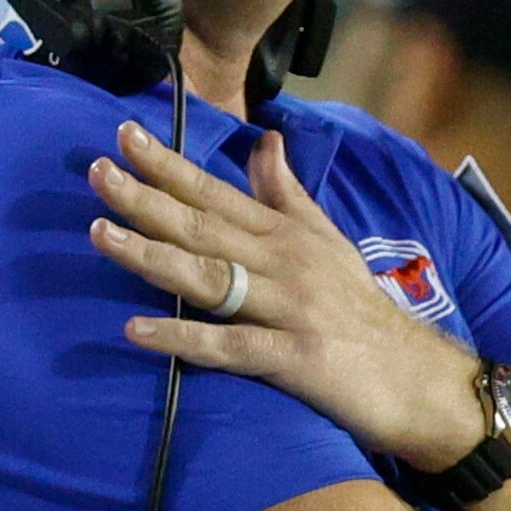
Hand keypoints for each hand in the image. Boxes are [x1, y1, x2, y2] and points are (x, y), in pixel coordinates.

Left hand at [87, 121, 484, 467]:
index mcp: (284, 233)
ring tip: (100, 235)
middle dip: (146, 198)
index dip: (169, 164)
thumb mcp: (326, 239)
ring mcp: (287, 309)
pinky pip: (228, 346)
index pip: (216, 191)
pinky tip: (137, 331)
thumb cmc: (359, 307)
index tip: (124, 134)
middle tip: (95, 171)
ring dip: (151, 255)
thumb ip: (286, 191)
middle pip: (203, 226)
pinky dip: (183, 339)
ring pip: (209, 277)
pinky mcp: (293, 357)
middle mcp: (282, 262)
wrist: (415, 375)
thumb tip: (264, 139)